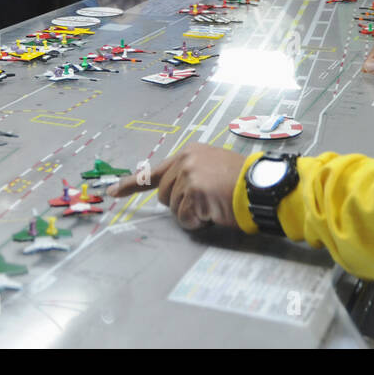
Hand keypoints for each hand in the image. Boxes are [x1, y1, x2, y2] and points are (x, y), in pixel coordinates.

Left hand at [108, 144, 245, 229]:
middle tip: (206, 201)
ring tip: (215, 204)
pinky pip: (185, 219)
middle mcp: (185, 161)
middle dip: (180, 204)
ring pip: (174, 209)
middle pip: (164, 195)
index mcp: (188, 153)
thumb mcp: (211, 168)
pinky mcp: (194, 192)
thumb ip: (189, 175)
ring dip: (192, 214)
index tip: (112, 192)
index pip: (154, 171)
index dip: (130, 184)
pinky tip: (214, 212)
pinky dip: (198, 222)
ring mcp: (188, 175)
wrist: (261, 186)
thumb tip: (170, 192)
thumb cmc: (241, 181)